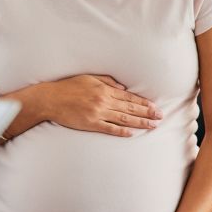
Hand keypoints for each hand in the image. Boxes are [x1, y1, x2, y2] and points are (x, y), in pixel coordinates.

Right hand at [43, 75, 162, 136]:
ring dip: (139, 123)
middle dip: (147, 113)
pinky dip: (121, 132)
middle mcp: (103, 101)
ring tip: (152, 125)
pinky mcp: (90, 124)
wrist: (50, 99)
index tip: (155, 107)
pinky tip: (132, 133)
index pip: (129, 97)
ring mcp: (97, 113)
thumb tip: (123, 88)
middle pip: (130, 108)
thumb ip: (107, 81)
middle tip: (160, 117)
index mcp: (104, 90)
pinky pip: (109, 128)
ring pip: (123, 119)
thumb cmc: (68, 87)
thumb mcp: (89, 78)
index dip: (143, 103)